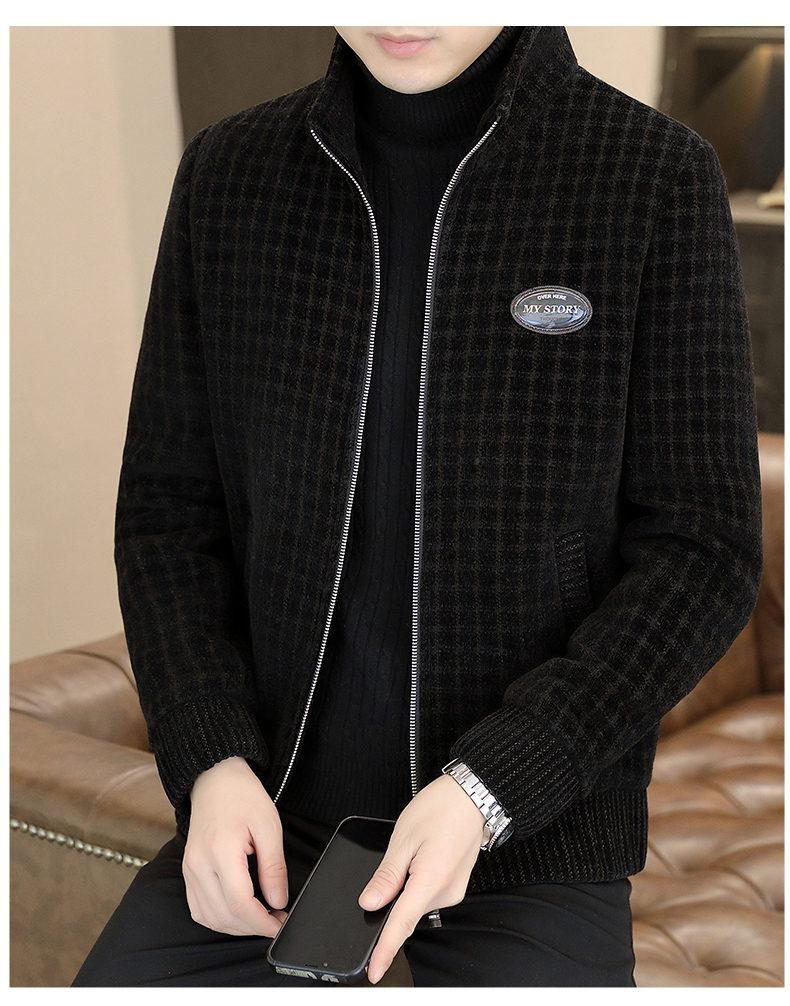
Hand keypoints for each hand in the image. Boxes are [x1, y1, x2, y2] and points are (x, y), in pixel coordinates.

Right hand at [183, 756, 287, 936]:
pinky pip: (199, 909)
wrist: (216, 780)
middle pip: (225, 915)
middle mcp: (199, 864)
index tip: (280, 924)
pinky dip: (219, 919)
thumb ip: (274, 868)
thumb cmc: (244, 797)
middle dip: (253, 927)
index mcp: (221, 850)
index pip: (240, 903)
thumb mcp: (269, 827)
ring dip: (236, 927)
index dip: (262, 922)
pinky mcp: (187, 871)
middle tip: (276, 921)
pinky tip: (238, 913)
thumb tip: (278, 901)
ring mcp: (189, 869)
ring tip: (260, 918)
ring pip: (210, 918)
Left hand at [359, 774, 487, 983]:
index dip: (385, 949)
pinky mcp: (455, 885)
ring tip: (410, 849)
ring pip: (416, 901)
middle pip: (407, 912)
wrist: (473, 796)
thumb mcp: (404, 837)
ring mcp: (453, 890)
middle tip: (394, 859)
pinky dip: (416, 883)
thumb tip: (369, 902)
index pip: (402, 924)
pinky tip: (418, 857)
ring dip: (405, 887)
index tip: (374, 971)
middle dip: (391, 898)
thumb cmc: (441, 808)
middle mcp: (446, 892)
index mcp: (431, 880)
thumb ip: (387, 875)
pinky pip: (427, 893)